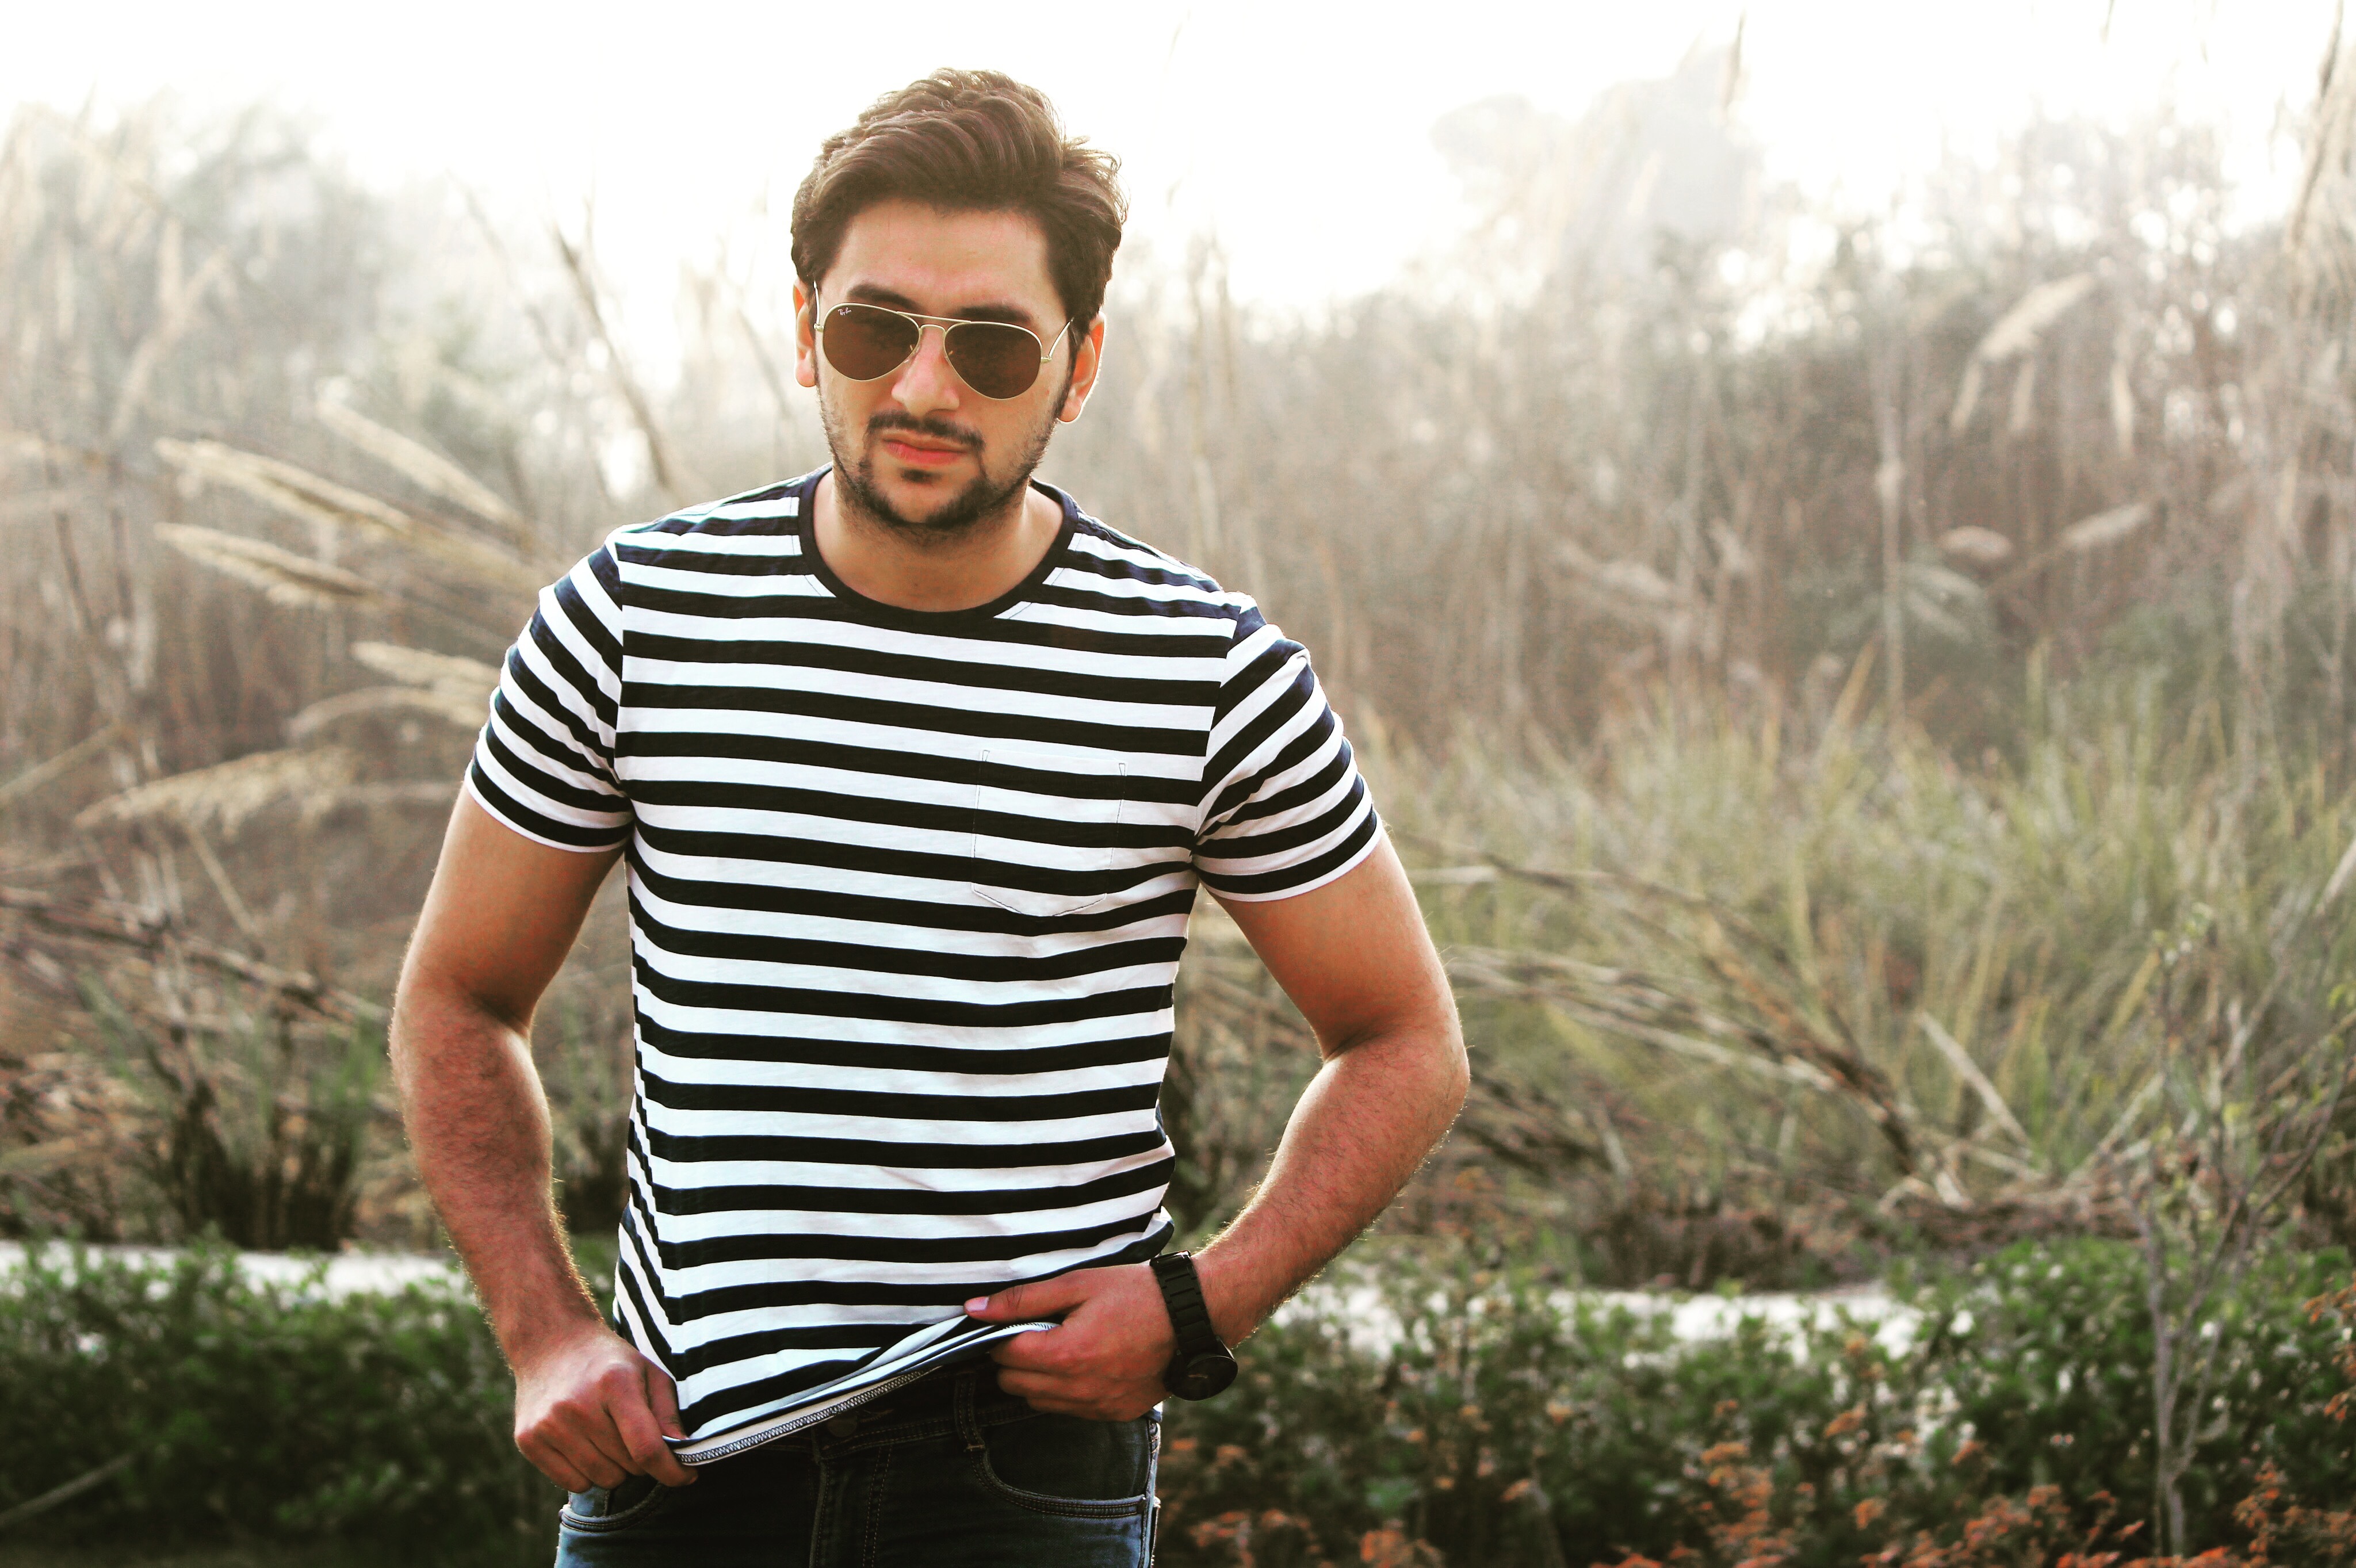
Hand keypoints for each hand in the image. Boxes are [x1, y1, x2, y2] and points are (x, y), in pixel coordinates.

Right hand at [511, 1318, 698, 1491]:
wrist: (550, 1342)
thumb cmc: (608, 1361)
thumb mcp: (647, 1372)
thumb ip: (667, 1412)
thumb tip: (682, 1449)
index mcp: (614, 1384)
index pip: (646, 1447)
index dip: (671, 1470)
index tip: (687, 1476)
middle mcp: (578, 1406)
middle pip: (627, 1466)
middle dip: (641, 1460)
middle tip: (634, 1436)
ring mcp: (549, 1424)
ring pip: (602, 1479)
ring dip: (615, 1468)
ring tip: (608, 1437)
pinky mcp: (528, 1440)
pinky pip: (573, 1483)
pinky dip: (587, 1473)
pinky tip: (585, 1444)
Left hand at [965, 1264, 1173, 1419]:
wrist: (1192, 1316)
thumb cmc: (1134, 1293)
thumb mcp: (1077, 1284)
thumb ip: (1022, 1300)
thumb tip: (974, 1310)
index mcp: (1064, 1354)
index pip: (1003, 1357)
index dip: (1000, 1337)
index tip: (1014, 1322)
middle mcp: (1078, 1389)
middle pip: (1013, 1386)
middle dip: (1014, 1360)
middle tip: (1036, 1333)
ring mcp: (1097, 1407)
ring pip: (1038, 1403)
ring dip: (1038, 1379)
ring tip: (1062, 1347)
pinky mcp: (1115, 1415)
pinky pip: (1071, 1411)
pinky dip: (1067, 1392)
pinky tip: (1086, 1364)